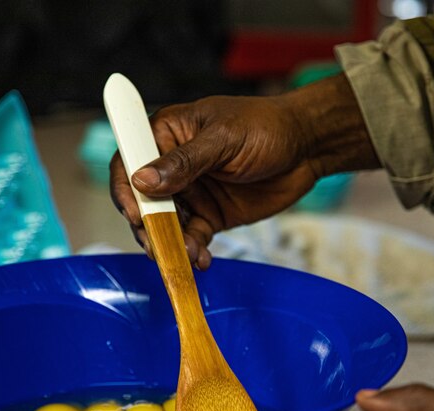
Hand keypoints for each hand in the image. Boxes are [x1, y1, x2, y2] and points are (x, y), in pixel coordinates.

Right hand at [109, 73, 379, 268]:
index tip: (136, 214)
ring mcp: (190, 193)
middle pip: (143, 202)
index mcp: (166, 135)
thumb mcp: (223, 140)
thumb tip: (142, 180)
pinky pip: (192, 238)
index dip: (126, 191)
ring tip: (187, 256)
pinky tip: (201, 260)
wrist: (307, 148)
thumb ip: (184, 162)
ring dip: (171, 244)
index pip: (129, 162)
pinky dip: (192, 251)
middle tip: (159, 247)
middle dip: (148, 227)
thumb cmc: (266, 127)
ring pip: (166, 225)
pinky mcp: (210, 215)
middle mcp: (171, 166)